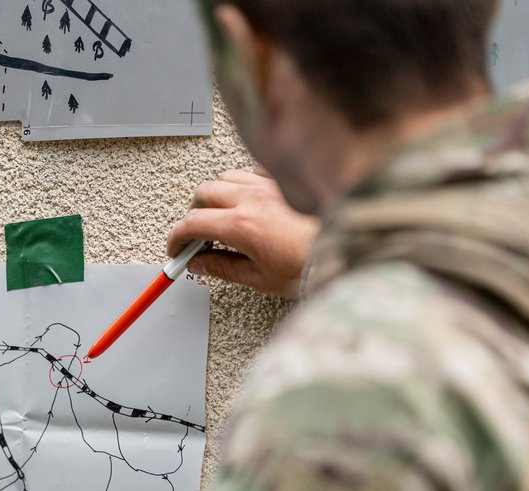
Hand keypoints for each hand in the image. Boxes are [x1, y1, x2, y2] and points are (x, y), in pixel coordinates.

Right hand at [167, 170, 319, 297]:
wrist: (352, 253)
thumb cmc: (313, 268)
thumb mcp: (260, 278)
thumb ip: (223, 268)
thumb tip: (200, 264)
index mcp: (242, 224)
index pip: (192, 223)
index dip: (177, 238)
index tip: (176, 250)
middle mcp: (253, 198)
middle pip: (204, 192)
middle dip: (195, 213)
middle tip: (198, 236)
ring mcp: (272, 186)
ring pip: (228, 177)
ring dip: (218, 195)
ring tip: (223, 217)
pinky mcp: (288, 183)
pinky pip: (256, 172)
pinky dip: (247, 185)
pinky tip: (253, 203)